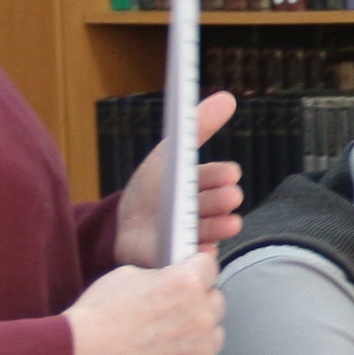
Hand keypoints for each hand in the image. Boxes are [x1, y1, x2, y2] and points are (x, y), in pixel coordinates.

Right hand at [64, 252, 222, 354]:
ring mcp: (204, 348)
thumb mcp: (127, 276)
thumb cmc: (97, 319)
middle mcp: (201, 314)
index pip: (209, 266)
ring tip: (166, 341)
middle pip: (215, 301)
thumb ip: (161, 276)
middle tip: (170, 314)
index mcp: (187, 282)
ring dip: (199, 335)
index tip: (188, 278)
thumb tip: (172, 279)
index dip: (194, 271)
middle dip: (198, 303)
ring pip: (215, 334)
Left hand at [114, 91, 244, 266]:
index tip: (230, 173)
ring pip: (210, 230)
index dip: (223, 175)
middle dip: (223, 200)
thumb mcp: (170, 153)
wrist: (123, 226)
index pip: (216, 177)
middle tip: (230, 197)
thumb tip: (229, 96)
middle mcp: (203, 210)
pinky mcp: (181, 257)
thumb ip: (198, 126)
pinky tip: (202, 249)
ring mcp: (194, 235)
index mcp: (202, 185)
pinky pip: (193, 258)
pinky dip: (199, 253)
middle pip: (216, 204)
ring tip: (228, 224)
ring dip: (219, 227)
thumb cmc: (151, 189)